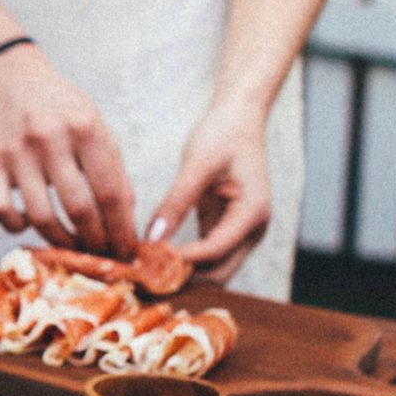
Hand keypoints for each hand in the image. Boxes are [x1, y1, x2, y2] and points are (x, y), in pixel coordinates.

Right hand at [0, 45, 136, 253]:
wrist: (14, 83)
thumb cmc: (65, 113)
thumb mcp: (98, 129)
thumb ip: (114, 171)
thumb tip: (126, 224)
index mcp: (85, 128)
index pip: (111, 194)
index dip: (122, 231)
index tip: (127, 253)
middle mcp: (49, 138)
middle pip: (79, 210)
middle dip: (96, 243)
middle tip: (102, 257)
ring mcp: (16, 152)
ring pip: (41, 216)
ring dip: (61, 242)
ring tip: (72, 247)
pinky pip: (1, 211)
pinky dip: (17, 227)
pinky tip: (29, 224)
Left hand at [149, 100, 272, 283]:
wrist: (240, 118)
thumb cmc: (222, 134)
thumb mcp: (196, 164)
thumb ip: (175, 202)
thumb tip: (152, 238)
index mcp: (252, 212)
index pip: (215, 250)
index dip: (180, 260)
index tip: (145, 263)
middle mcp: (253, 229)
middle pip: (218, 273)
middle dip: (182, 277)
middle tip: (141, 276)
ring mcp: (242, 232)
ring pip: (213, 270)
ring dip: (182, 274)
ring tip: (144, 270)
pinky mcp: (227, 229)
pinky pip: (207, 256)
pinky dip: (184, 261)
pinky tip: (154, 259)